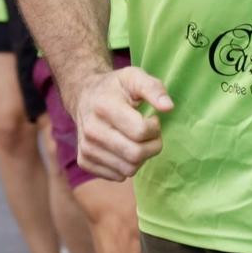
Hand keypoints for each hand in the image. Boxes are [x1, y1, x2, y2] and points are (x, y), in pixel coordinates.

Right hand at [71, 66, 173, 180]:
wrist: (83, 96)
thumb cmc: (114, 87)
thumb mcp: (134, 76)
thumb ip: (154, 88)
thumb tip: (168, 107)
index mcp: (104, 107)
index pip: (140, 132)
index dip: (154, 128)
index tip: (152, 119)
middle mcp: (92, 130)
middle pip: (135, 155)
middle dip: (153, 146)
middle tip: (151, 134)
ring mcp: (86, 148)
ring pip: (128, 170)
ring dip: (141, 158)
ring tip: (138, 140)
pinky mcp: (84, 161)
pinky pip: (117, 176)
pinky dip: (127, 165)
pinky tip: (124, 148)